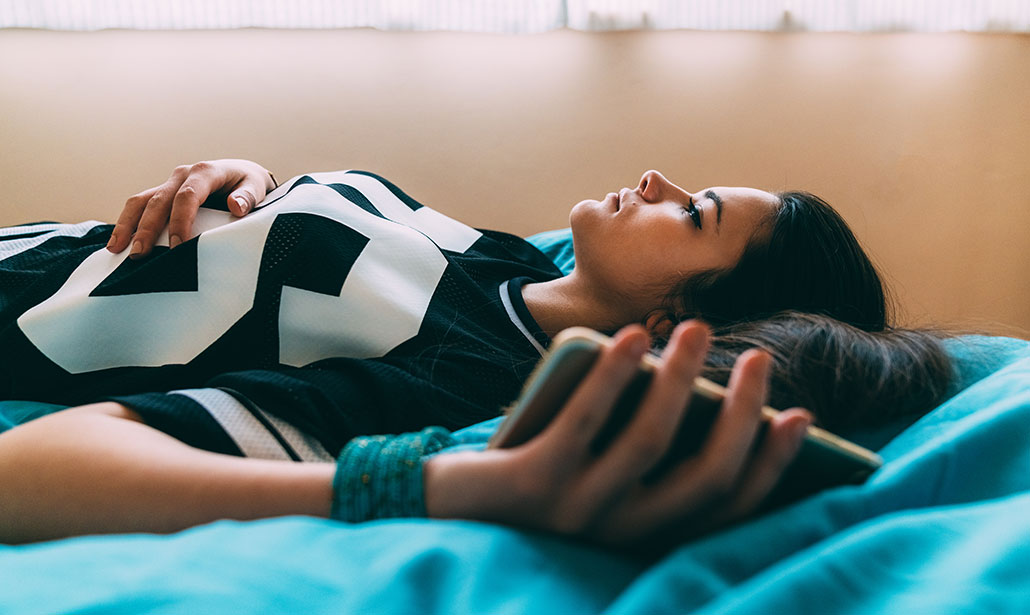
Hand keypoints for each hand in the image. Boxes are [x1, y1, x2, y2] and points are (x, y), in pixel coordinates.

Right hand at [107, 159, 276, 257]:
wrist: (241, 174)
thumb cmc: (249, 183)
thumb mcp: (256, 187)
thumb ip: (248, 197)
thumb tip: (236, 206)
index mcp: (205, 172)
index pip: (187, 196)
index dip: (180, 221)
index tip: (179, 246)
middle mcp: (183, 174)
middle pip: (158, 200)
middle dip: (147, 228)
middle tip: (139, 254)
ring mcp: (169, 183)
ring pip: (141, 201)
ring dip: (128, 224)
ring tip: (116, 249)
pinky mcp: (162, 193)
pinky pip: (140, 205)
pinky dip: (128, 223)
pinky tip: (118, 243)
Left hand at [423, 321, 811, 549]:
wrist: (454, 506)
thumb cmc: (544, 476)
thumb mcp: (604, 471)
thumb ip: (649, 447)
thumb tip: (702, 390)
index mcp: (646, 533)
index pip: (727, 506)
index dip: (771, 463)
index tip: (802, 415)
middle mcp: (621, 532)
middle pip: (703, 475)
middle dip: (741, 415)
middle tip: (760, 359)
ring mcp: (578, 511)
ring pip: (649, 442)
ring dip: (681, 380)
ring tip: (696, 330)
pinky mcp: (535, 483)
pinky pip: (584, 423)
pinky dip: (612, 377)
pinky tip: (629, 338)